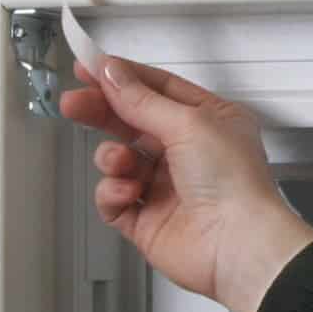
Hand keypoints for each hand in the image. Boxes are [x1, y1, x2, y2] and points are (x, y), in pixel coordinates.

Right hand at [59, 54, 312, 311]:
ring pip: (119, 160)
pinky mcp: (148, 220)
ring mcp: (167, 187)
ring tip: (121, 161)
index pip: (157, 89)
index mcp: (209, 121)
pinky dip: (114, 192)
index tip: (89, 66)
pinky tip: (127, 191)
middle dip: (102, 111)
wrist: (238, 245)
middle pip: (132, 122)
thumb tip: (113, 73)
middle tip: (74, 103)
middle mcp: (189, 152)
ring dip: (112, 157)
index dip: (122, 77)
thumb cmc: (235, 183)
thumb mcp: (188, 123)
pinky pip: (113, 199)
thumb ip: (143, 99)